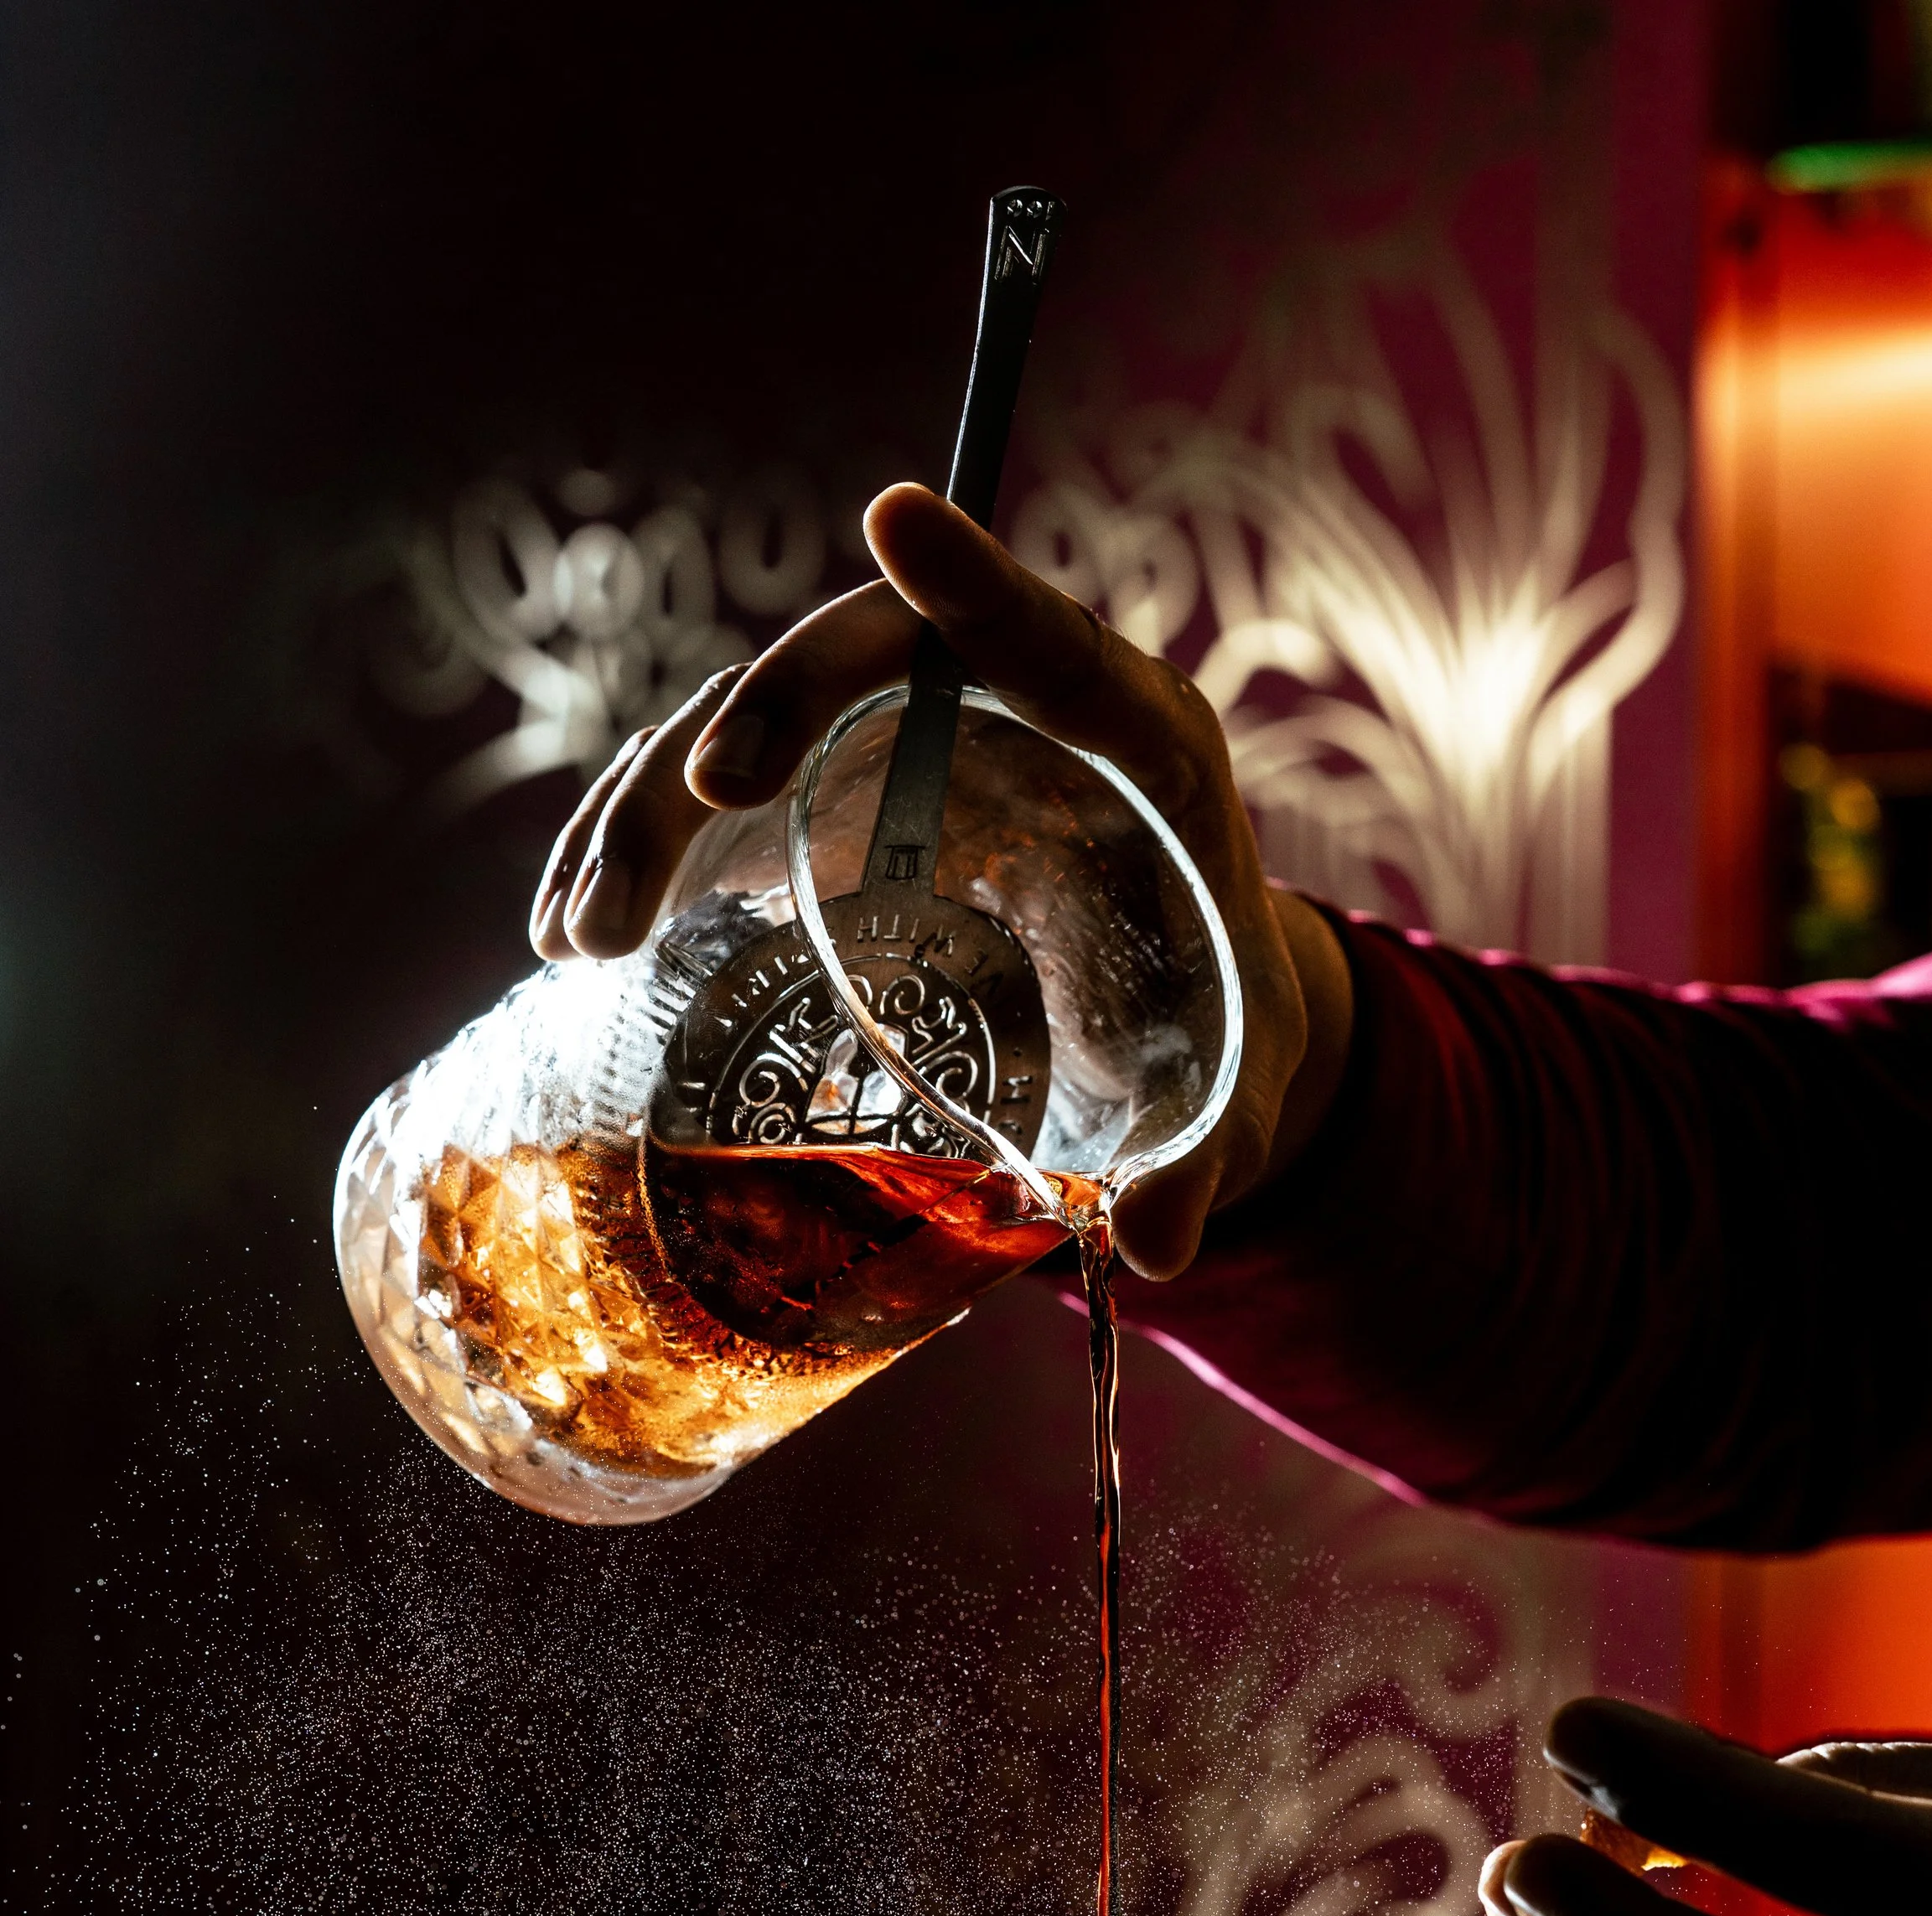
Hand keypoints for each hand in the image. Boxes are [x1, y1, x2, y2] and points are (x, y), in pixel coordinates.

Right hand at [527, 484, 1354, 1278]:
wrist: (1185, 1005)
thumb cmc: (1218, 1022)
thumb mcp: (1229, 1093)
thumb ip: (1203, 1162)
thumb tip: (1153, 1249)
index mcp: (1139, 746)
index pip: (1050, 641)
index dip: (977, 583)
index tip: (894, 515)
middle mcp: (1007, 711)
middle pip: (861, 661)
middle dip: (756, 718)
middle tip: (688, 812)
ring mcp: (905, 747)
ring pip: (753, 724)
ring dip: (649, 810)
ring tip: (577, 936)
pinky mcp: (832, 804)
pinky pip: (715, 797)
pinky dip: (636, 854)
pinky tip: (567, 941)